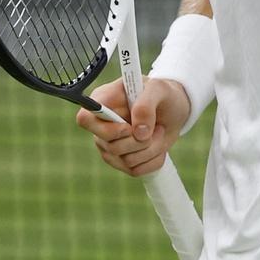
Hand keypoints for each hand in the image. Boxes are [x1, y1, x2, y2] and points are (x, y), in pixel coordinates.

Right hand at [73, 76, 189, 177]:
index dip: (106, 129)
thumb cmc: (163, 94)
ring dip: (151, 148)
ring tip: (160, 131)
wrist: (175, 110)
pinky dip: (154, 160)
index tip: (129, 128)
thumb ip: (145, 105)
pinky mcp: (122, 160)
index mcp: (103, 100)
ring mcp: (110, 144)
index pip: (84, 119)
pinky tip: (159, 145)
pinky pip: (135, 170)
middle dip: (139, 141)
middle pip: (109, 146)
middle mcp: (101, 125)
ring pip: (125, 161)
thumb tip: (138, 133)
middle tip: (157, 126)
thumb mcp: (159, 89)